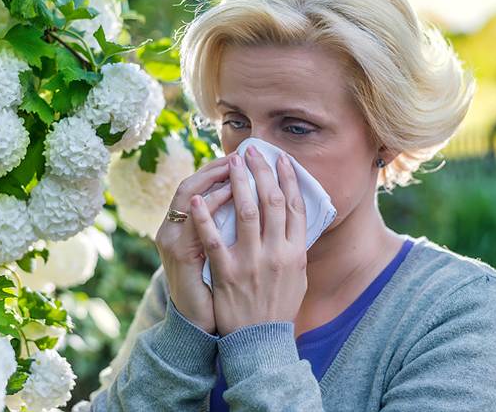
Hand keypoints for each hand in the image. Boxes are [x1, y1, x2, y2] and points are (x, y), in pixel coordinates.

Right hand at [154, 154, 233, 333]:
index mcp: (181, 226)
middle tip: (242, 154)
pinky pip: (194, 224)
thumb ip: (223, 230)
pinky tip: (228, 193)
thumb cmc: (211, 290)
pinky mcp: (179, 256)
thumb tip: (249, 204)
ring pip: (188, 195)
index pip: (197, 185)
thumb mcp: (214, 255)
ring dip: (213, 177)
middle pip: (191, 183)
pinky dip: (209, 205)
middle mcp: (171, 228)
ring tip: (237, 165)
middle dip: (217, 166)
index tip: (243, 156)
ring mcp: (172, 240)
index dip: (217, 168)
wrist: (198, 325)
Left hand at [189, 146, 308, 336]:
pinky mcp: (228, 274)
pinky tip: (198, 199)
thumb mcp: (298, 278)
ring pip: (246, 213)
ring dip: (238, 184)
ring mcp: (252, 263)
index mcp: (296, 253)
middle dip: (262, 172)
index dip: (288, 180)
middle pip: (272, 202)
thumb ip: (295, 248)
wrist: (262, 343)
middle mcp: (277, 254)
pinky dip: (206, 218)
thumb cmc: (278, 308)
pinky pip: (214, 240)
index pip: (295, 207)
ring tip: (231, 162)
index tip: (281, 159)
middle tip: (253, 152)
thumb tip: (294, 219)